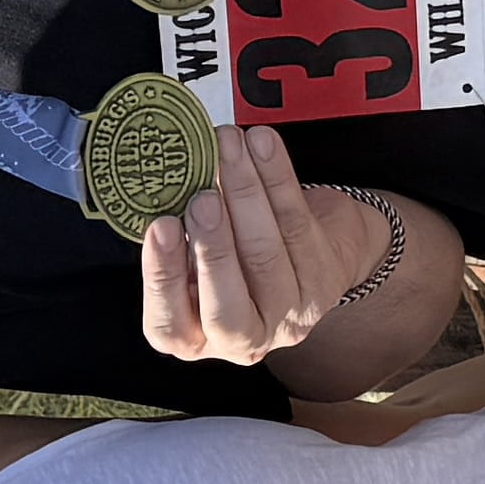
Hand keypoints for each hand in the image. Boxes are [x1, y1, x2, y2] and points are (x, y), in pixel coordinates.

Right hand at [134, 123, 381, 366]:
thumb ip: (181, 241)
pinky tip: (262, 144)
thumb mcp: (197, 260)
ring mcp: (290, 312)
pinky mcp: (324, 278)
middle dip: (213, 250)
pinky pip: (297, 222)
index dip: (162, 279)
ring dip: (245, 195)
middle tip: (202, 200)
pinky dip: (278, 176)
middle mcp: (246, 339)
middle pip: (227, 309)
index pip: (170, 326)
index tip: (160, 227)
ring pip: (265, 256)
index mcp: (198, 336)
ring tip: (228, 150)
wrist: (317, 252)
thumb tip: (165, 189)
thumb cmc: (239, 257)